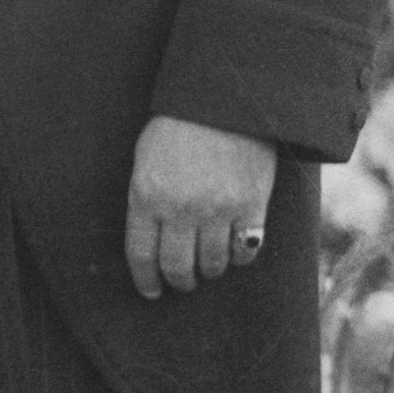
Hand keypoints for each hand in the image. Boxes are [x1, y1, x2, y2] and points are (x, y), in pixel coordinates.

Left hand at [125, 114, 278, 298]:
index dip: (146, 280)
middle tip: (182, 282)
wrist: (226, 100)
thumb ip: (145, 198)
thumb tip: (150, 236)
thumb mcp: (145, 159)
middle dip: (178, 281)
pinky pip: (246, 250)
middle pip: (177, 267)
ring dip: (208, 271)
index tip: (151, 291)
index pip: (141, 255)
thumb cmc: (179, 126)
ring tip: (207, 267)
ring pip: (212, 264)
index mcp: (146, 196)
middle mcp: (180, 209)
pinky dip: (240, 257)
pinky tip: (235, 251)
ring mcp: (218, 210)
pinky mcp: (251, 207)